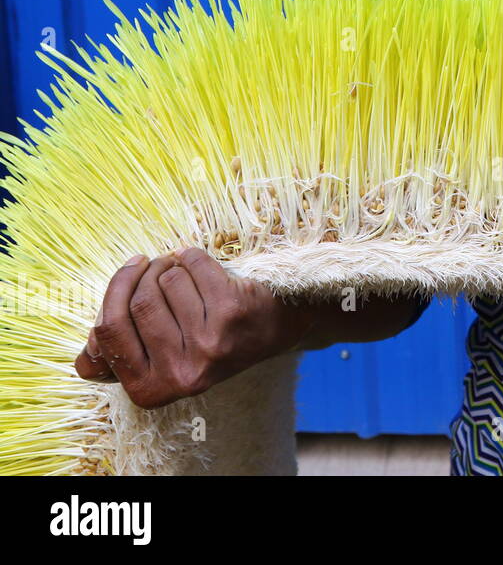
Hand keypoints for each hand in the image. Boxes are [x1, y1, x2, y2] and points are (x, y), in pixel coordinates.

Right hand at [74, 247, 312, 408]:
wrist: (272, 330)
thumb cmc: (207, 338)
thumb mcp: (162, 359)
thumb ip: (123, 355)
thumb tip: (87, 353)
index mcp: (152, 390)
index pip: (109, 333)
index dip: (113, 295)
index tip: (127, 273)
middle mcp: (181, 373)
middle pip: (138, 303)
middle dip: (142, 274)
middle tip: (153, 264)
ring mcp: (209, 344)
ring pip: (166, 281)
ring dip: (170, 265)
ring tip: (180, 269)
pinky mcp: (233, 313)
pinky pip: (194, 265)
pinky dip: (192, 255)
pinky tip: (197, 261)